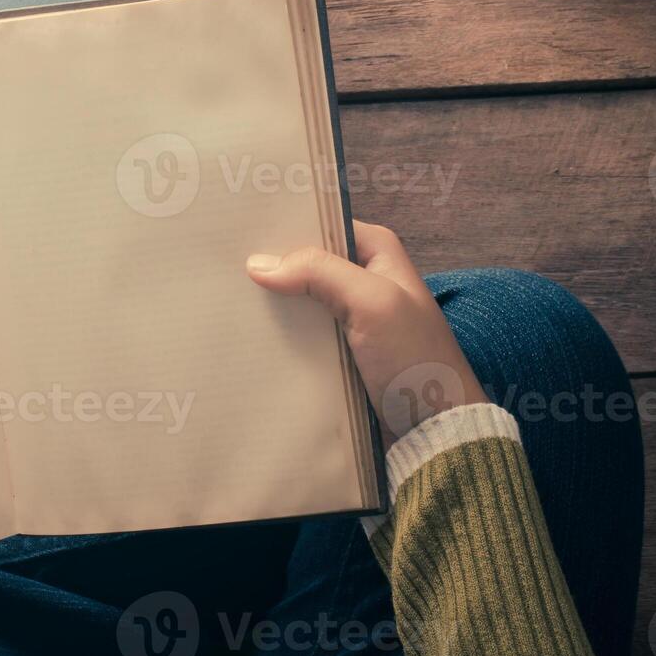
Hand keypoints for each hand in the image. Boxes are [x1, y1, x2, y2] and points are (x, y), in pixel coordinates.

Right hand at [246, 220, 489, 447]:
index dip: (286, 225)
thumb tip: (258, 264)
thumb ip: (320, 273)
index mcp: (378, 254)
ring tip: (223, 298)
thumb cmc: (413, 358)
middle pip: (306, 261)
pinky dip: (278, 333)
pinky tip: (245, 333)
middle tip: (222, 265)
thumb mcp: (372, 302)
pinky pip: (300, 333)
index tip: (242, 230)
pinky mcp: (338, 352)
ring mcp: (349, 317)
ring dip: (271, 303)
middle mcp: (363, 280)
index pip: (323, 224)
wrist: (432, 430)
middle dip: (272, 265)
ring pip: (299, 298)